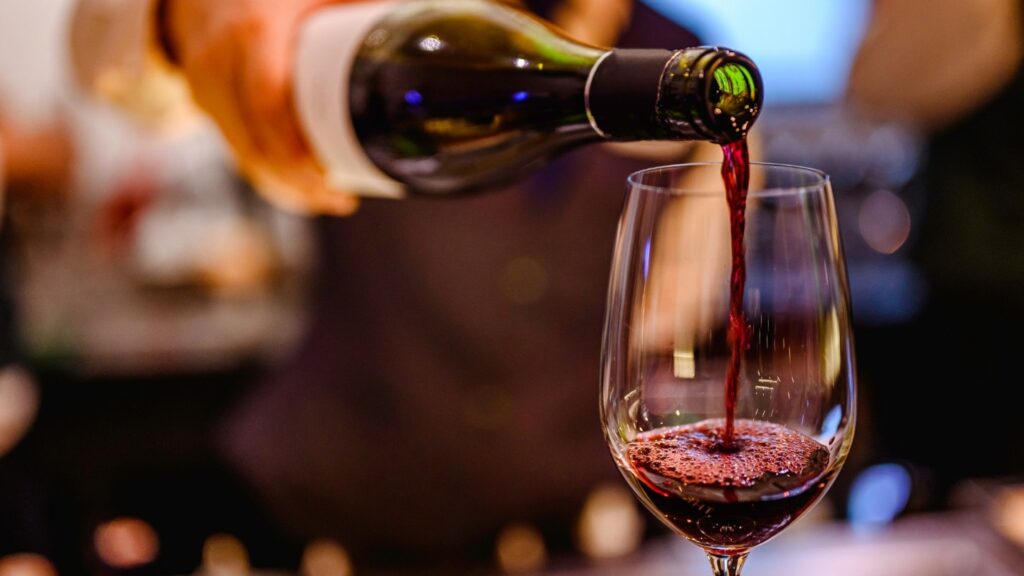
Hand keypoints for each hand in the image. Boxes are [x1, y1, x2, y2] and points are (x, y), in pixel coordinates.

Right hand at [163, 0, 360, 214]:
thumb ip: (363, 7)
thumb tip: (422, 38)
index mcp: (255, 30)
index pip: (270, 105)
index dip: (297, 153)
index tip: (334, 181)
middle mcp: (221, 58)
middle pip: (255, 143)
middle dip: (297, 185)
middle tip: (339, 202)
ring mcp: (206, 80)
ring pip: (242, 153)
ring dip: (283, 186)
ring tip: (325, 200)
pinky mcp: (203, 97)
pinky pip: (234, 146)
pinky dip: (266, 172)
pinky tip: (296, 186)